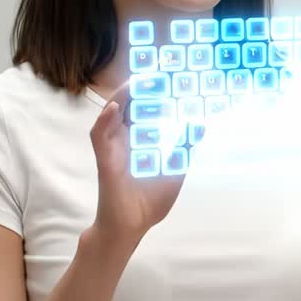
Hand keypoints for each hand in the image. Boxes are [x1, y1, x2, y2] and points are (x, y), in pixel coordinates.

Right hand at [87, 83, 186, 245]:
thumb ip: (183, 149)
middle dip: (141, 88)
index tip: (169, 76)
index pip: (145, 109)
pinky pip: (100, 137)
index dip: (154, 92)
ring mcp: (112, 150)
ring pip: (112, 115)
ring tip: (137, 82)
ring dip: (123, 97)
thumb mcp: (174, 171)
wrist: (130, 228)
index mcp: (140, 142)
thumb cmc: (149, 202)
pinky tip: (115, 109)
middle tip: (158, 72)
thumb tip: (200, 125)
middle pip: (129, 106)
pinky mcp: (105, 162)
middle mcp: (124, 141)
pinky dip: (105, 121)